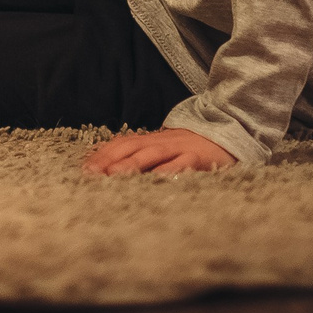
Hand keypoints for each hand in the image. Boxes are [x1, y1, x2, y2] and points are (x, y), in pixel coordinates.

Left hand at [83, 127, 235, 176]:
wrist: (228, 132)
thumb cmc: (189, 147)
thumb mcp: (162, 148)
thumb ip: (140, 156)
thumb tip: (110, 171)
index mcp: (149, 140)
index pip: (120, 144)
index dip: (102, 155)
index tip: (84, 170)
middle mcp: (161, 142)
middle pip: (130, 148)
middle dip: (109, 160)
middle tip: (91, 174)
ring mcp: (179, 148)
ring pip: (152, 154)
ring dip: (132, 165)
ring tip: (115, 175)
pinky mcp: (198, 157)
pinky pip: (181, 164)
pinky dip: (168, 171)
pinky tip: (156, 180)